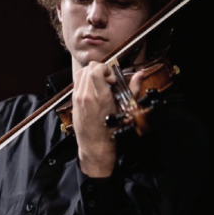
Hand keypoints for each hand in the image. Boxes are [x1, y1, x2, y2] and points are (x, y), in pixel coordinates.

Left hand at [72, 61, 142, 176]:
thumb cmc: (111, 130)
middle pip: (88, 69)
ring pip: (80, 73)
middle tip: (107, 80)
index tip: (111, 77)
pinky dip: (85, 80)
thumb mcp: (124, 110)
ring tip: (100, 82)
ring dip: (91, 73)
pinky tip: (93, 88)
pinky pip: (77, 82)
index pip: (95, 71)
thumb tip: (140, 74)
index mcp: (101, 98)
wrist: (95, 145)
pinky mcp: (73, 101)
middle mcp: (86, 96)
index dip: (104, 68)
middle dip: (99, 69)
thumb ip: (132, 88)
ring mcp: (78, 98)